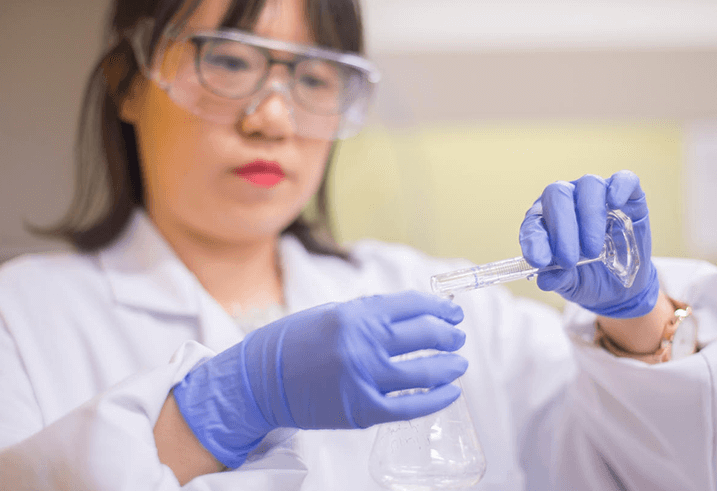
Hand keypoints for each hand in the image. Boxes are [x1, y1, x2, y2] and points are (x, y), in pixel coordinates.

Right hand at [172, 291, 467, 467]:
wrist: (258, 381)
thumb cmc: (293, 343)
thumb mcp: (331, 314)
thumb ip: (369, 313)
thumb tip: (411, 312)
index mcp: (355, 315)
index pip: (413, 305)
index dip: (440, 308)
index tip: (452, 312)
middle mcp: (363, 344)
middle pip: (425, 334)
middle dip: (449, 334)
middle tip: (456, 336)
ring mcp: (364, 379)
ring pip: (425, 371)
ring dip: (449, 365)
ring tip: (458, 364)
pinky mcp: (362, 410)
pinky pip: (411, 406)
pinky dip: (436, 399)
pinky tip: (449, 393)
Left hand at [519, 170, 658, 317]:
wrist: (620, 286)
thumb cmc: (587, 277)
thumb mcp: (571, 284)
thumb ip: (558, 279)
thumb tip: (545, 280)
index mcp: (545, 221)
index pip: (533, 221)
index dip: (534, 240)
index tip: (539, 261)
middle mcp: (568, 201)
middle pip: (557, 194)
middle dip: (562, 228)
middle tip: (569, 260)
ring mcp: (597, 195)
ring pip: (589, 185)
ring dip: (589, 216)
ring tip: (593, 250)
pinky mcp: (628, 197)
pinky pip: (624, 179)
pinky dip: (620, 188)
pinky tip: (616, 203)